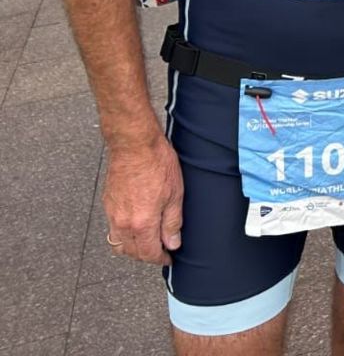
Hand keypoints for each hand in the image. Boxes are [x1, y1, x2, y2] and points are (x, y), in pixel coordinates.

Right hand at [103, 135, 182, 263]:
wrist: (134, 145)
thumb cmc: (156, 164)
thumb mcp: (175, 194)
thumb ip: (172, 222)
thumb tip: (172, 242)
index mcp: (142, 223)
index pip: (148, 253)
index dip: (160, 259)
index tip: (168, 258)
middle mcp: (123, 222)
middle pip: (131, 252)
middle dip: (146, 256)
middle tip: (160, 251)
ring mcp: (112, 213)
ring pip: (118, 243)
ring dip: (132, 247)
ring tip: (147, 241)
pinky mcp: (108, 203)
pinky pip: (113, 228)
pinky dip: (123, 234)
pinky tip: (135, 226)